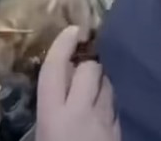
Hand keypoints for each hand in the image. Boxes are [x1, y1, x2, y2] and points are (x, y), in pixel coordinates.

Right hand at [37, 26, 119, 140]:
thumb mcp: (41, 136)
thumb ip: (46, 111)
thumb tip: (51, 90)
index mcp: (53, 114)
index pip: (55, 70)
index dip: (62, 46)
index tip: (72, 30)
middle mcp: (81, 111)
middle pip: (90, 69)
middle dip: (86, 62)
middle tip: (79, 66)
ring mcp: (105, 120)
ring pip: (108, 83)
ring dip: (100, 79)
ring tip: (92, 84)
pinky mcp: (120, 129)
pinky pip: (116, 104)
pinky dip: (109, 98)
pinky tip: (103, 104)